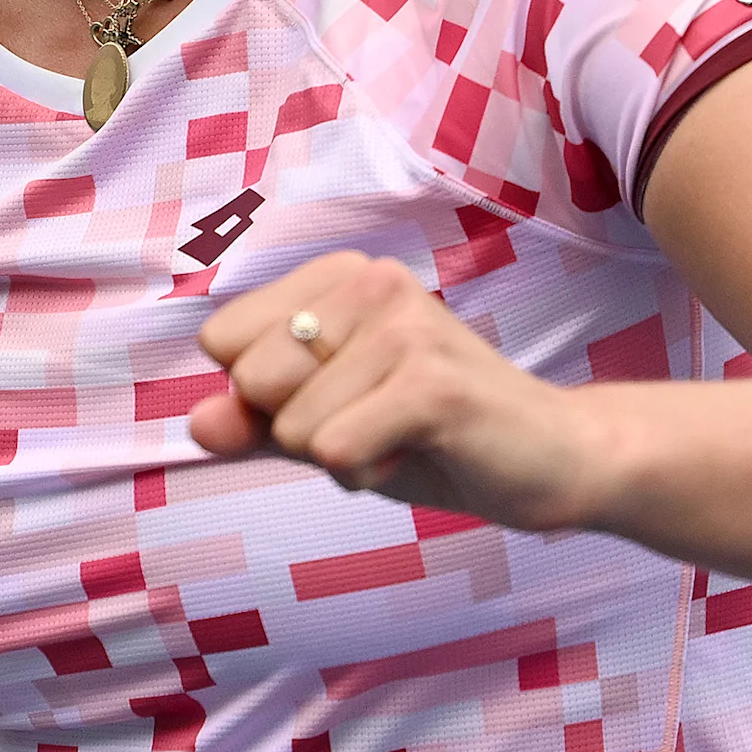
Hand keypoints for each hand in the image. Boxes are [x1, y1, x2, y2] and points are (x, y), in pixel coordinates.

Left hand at [192, 252, 620, 529]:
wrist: (556, 459)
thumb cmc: (438, 440)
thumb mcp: (331, 429)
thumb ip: (257, 424)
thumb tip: (196, 422)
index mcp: (339, 277)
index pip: (222, 342)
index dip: (268, 398)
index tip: (346, 400)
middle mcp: (370, 281)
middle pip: (250, 383)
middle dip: (303, 430)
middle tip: (382, 423)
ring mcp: (403, 326)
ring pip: (292, 427)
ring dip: (346, 458)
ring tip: (408, 438)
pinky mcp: (429, 382)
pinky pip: (332, 452)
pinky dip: (368, 475)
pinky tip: (423, 453)